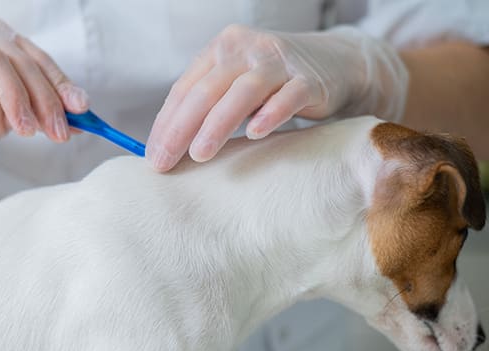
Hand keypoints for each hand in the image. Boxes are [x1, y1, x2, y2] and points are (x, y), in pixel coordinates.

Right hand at [0, 18, 88, 153]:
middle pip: (23, 62)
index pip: (43, 62)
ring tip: (24, 129)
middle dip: (43, 100)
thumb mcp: (13, 117)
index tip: (81, 111)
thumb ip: (40, 113)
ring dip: (14, 97)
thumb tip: (81, 123)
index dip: (63, 86)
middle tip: (57, 132)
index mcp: (11, 43)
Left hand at [146, 24, 407, 170]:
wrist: (335, 63)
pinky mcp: (308, 79)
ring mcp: (278, 62)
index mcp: (221, 49)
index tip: (152, 156)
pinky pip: (287, 97)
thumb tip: (168, 146)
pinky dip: (270, 114)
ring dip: (218, 125)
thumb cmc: (274, 81)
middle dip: (181, 129)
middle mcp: (245, 49)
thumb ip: (208, 103)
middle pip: (207, 90)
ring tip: (200, 154)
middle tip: (165, 162)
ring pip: (242, 92)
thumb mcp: (236, 82)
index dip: (166, 124)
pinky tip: (255, 133)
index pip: (185, 88)